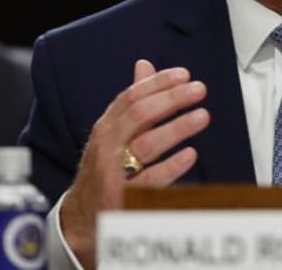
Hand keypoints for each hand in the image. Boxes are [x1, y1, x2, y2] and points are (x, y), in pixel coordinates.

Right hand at [60, 59, 209, 266]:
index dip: (158, 83)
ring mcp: (114, 172)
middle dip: (171, 99)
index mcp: (106, 127)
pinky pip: (151, 180)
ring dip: (176, 128)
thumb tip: (145, 65)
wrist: (79, 216)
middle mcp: (108, 146)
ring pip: (146, 145)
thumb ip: (132, 102)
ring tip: (201, 116)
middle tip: (198, 90)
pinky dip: (172, 166)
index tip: (184, 75)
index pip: (131, 98)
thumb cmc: (103, 168)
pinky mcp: (124, 198)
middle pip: (139, 115)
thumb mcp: (112, 133)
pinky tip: (191, 154)